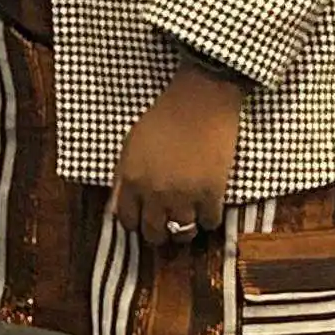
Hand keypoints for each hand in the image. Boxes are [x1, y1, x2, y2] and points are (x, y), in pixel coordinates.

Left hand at [111, 63, 247, 250]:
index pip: (127, 221)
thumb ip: (125, 174)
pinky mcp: (212, 193)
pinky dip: (208, 219)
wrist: (200, 100)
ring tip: (188, 219)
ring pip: (182, 234)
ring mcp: (184, 196)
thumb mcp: (132, 144)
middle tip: (167, 224)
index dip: (136, 223)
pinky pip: (209, 223)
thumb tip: (122, 201)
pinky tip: (207, 209)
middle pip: (154, 233)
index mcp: (131, 180)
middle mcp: (154, 194)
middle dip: (159, 232)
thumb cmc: (164, 116)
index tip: (144, 220)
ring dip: (184, 230)